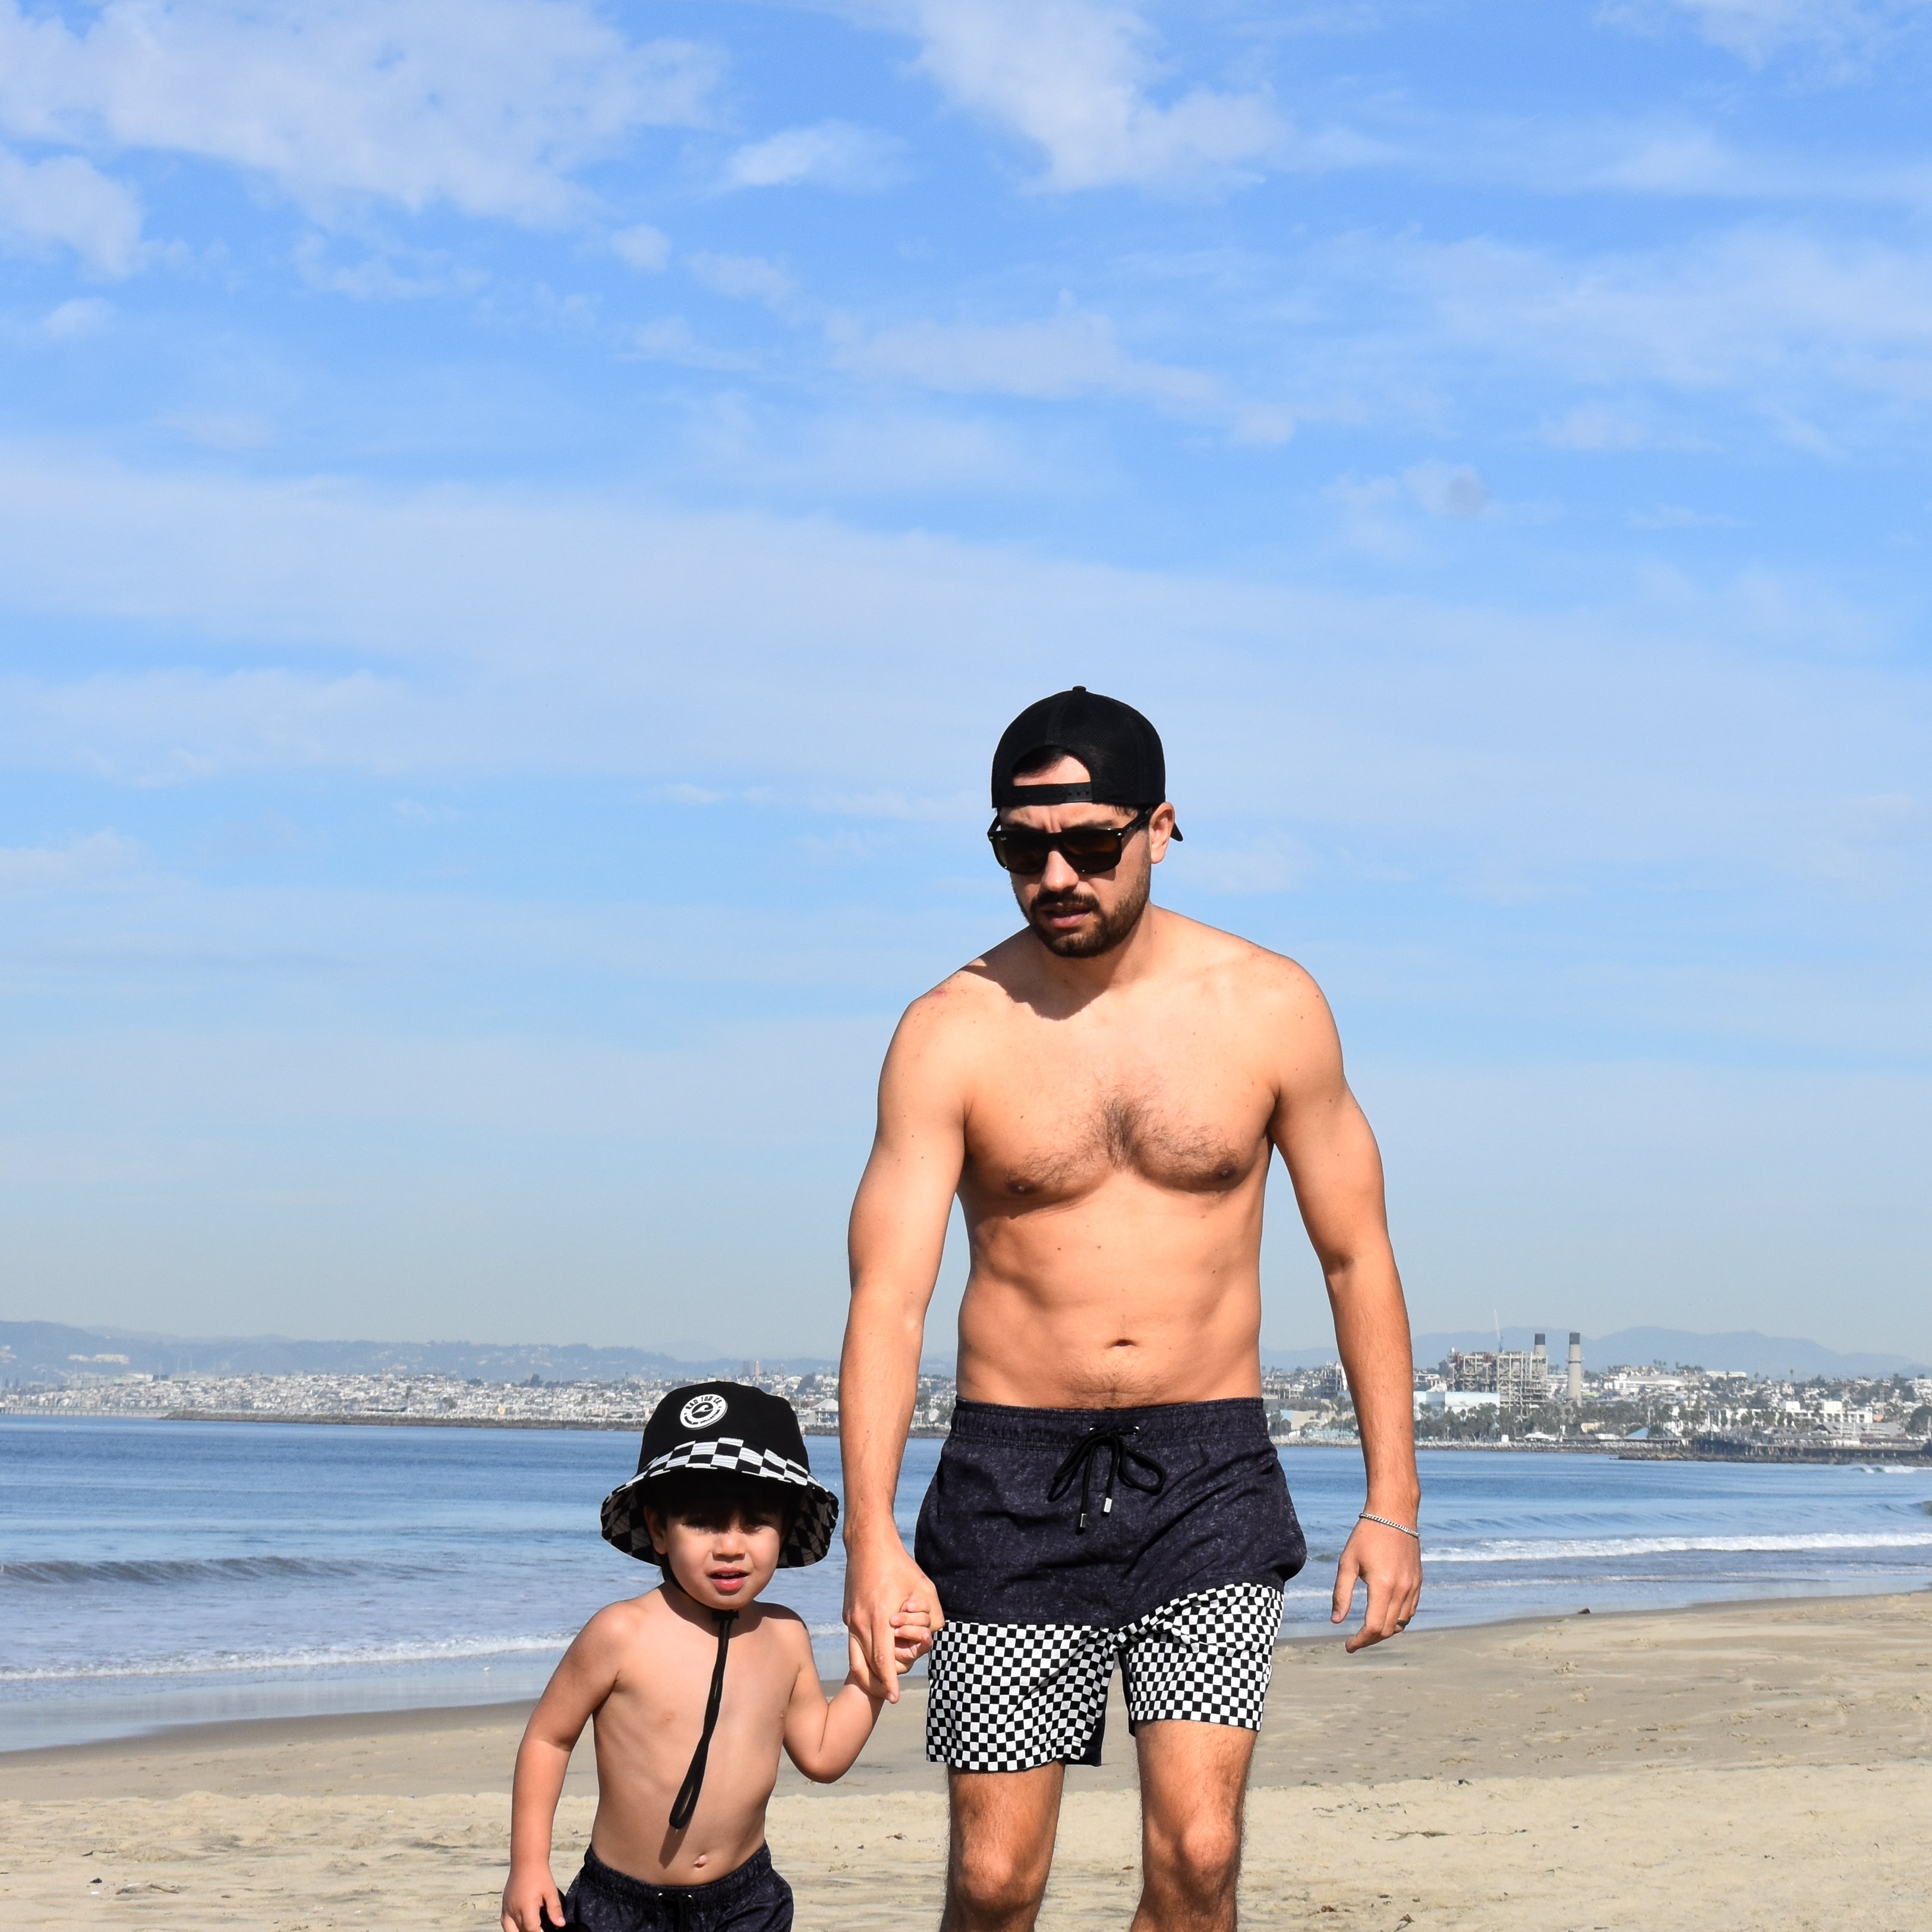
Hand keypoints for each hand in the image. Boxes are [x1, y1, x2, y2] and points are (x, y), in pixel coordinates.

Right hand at [501, 1862, 564, 1931]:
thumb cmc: (540, 1874)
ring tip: (530, 1927)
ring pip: (510, 1930)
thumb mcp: (551, 1891)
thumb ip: (555, 1909)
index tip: (545, 1931)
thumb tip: (561, 1924)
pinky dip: (511, 1928)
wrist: (526, 1860)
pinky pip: (504, 1923)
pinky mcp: (504, 1905)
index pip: (531, 1929)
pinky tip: (519, 1926)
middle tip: (540, 1928)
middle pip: (521, 1931)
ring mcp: (506, 1908)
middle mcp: (513, 1910)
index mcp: (526, 1907)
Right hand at [843, 1536, 942, 1702]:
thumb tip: (930, 1637)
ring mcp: (850, 1619)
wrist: (868, 1544)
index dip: (888, 1682)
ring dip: (868, 1675)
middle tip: (890, 1693)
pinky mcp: (847, 1615)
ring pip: (855, 1659)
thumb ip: (934, 1617)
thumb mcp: (926, 1589)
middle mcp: (860, 1621)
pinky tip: (877, 1657)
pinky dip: (864, 1657)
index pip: (882, 1659)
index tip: (894, 1697)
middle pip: (865, 1666)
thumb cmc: (901, 1566)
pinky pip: (854, 1644)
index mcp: (880, 1616)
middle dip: (878, 1684)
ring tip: (881, 1684)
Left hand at [1331, 1516, 1421, 1652]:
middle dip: (1370, 1639)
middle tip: (1354, 1641)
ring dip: (1384, 1631)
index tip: (1348, 1646)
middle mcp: (1402, 1590)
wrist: (1394, 1515)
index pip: (1373, 1627)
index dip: (1360, 1641)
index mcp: (1383, 1585)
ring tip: (1367, 1630)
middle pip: (1387, 1630)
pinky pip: (1410, 1611)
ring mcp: (1413, 1587)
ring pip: (1401, 1623)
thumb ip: (1341, 1593)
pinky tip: (1384, 1616)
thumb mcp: (1347, 1562)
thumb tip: (1336, 1621)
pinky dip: (1397, 1620)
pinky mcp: (1418, 1582)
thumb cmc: (1366, 1536)